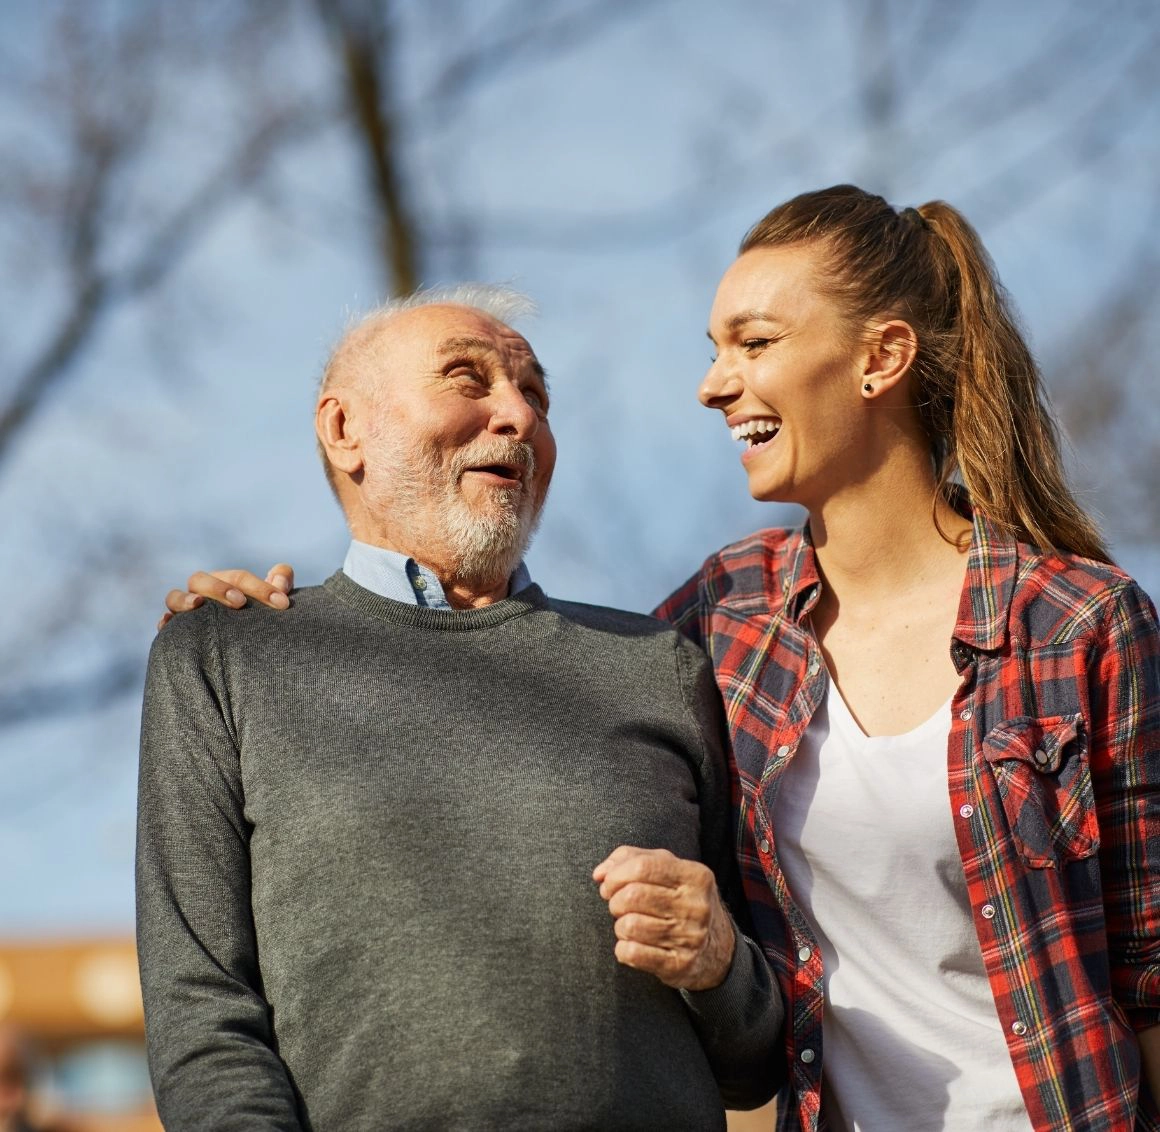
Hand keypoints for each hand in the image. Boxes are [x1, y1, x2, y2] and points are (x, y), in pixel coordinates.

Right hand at [158, 564, 294, 629]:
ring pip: (174, 597)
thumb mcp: (276, 599)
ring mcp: (186, 611)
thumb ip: (282, 582)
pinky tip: (168, 624)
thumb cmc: (261, 617)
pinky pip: (164, 624)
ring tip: (197, 605)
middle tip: (240, 602)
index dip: (261, 588)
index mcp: (225, 581)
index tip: (282, 603)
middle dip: (219, 587)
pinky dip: (165, 622)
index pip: (239, 578)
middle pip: (200, 580)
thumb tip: (280, 583)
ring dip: (184, 599)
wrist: (246, 647)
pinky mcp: (176, 631)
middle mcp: (202, 592)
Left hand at [592, 845, 735, 990]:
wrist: (719, 948)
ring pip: (629, 926)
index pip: (643, 867)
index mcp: (695, 875)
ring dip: (620, 926)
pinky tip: (633, 945)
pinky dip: (623, 949)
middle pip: (632, 896)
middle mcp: (696, 906)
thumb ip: (631, 859)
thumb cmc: (681, 900)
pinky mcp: (679, 965)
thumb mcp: (667, 869)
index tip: (609, 883)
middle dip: (615, 901)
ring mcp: (690, 937)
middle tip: (619, 906)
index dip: (616, 875)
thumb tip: (600, 873)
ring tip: (629, 925)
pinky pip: (633, 954)